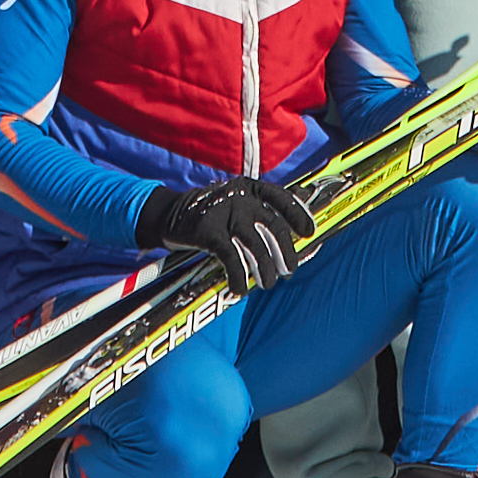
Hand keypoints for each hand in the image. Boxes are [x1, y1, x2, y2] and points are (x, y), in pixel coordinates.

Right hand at [139, 173, 307, 296]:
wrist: (169, 214)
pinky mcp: (209, 231)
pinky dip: (238, 277)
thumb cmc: (211, 213)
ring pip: (255, 247)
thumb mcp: (235, 202)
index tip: (309, 233)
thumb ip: (259, 210)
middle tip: (288, 271)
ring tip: (267, 284)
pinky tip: (239, 289)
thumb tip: (293, 228)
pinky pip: (231, 259)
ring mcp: (225, 212)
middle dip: (285, 252)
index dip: (298, 215)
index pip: (281, 198)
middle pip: (273, 227)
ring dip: (265, 270)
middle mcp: (240, 196)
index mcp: (249, 187)